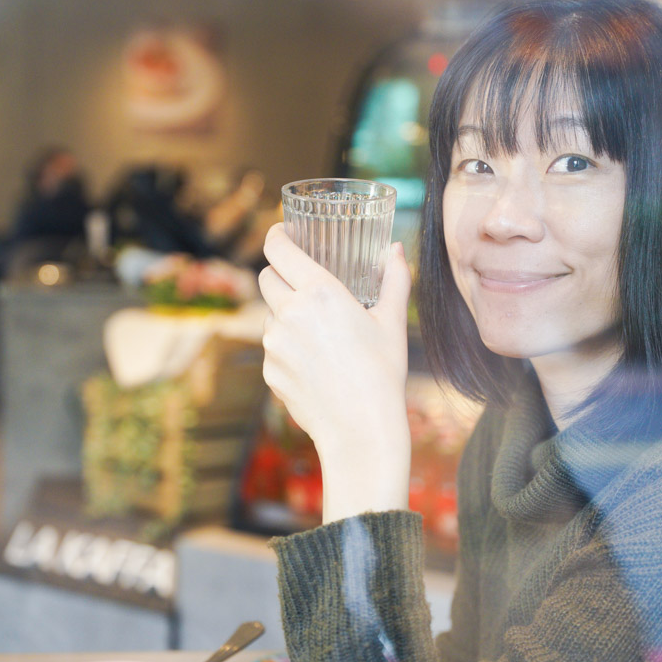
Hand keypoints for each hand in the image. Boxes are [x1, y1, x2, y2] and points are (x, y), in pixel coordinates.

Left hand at [258, 223, 411, 522]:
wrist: (360, 429)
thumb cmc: (382, 374)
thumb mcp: (393, 322)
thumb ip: (394, 279)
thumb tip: (395, 249)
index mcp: (320, 293)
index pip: (278, 249)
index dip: (276, 235)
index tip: (282, 231)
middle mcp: (289, 313)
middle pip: (266, 277)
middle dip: (280, 273)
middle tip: (301, 280)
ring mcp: (273, 343)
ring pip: (269, 314)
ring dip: (285, 313)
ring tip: (318, 331)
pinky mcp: (268, 369)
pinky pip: (271, 346)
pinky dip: (286, 346)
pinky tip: (314, 362)